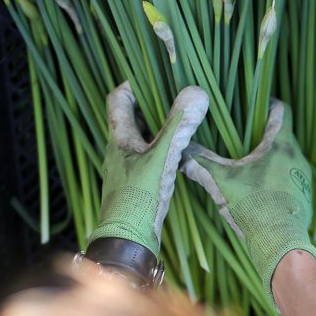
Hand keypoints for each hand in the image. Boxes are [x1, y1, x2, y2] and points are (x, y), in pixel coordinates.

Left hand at [90, 82, 209, 256]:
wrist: (129, 240)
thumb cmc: (138, 197)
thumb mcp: (162, 157)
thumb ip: (179, 126)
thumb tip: (197, 92)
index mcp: (119, 139)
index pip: (119, 100)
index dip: (135, 84)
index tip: (158, 75)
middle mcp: (121, 150)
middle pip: (135, 116)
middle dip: (155, 103)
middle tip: (180, 93)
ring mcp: (130, 166)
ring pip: (146, 136)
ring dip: (163, 125)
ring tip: (188, 116)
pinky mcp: (142, 181)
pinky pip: (155, 154)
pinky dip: (168, 146)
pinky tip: (187, 149)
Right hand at [179, 100, 315, 301]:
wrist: (281, 244)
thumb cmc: (253, 207)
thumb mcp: (222, 183)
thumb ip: (201, 164)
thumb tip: (179, 152)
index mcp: (282, 145)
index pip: (281, 110)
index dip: (268, 104)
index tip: (253, 103)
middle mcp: (297, 157)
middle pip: (282, 133)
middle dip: (262, 131)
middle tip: (241, 132)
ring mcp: (303, 177)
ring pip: (286, 157)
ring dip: (269, 155)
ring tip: (246, 159)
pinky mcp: (303, 195)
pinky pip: (289, 176)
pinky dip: (275, 175)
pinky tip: (257, 185)